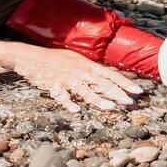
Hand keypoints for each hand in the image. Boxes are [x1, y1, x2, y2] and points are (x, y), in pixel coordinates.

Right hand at [0, 39, 142, 112]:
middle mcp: (79, 71)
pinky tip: (77, 110)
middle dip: (117, 93)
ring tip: (111, 108)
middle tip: (130, 103)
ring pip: (85, 90)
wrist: (28, 56)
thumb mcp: (74, 60)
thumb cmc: (53, 59)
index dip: (124, 82)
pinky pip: (62, 96)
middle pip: (101, 83)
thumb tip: (109, 76)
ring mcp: (66, 78)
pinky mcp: (53, 85)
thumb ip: (90, 70)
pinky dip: (69, 103)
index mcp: (86, 65)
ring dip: (98, 100)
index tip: (138, 91)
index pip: (110, 74)